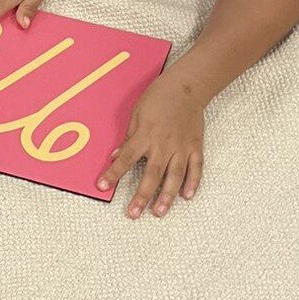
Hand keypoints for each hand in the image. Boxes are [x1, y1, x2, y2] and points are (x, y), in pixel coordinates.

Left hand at [96, 73, 203, 217]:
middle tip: (133, 213)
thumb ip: (128, 137)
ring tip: (159, 212)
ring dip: (167, 196)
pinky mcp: (195, 146)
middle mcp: (163, 144)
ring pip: (174, 176)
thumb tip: (116, 156)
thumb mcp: (137, 114)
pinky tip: (187, 196)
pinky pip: (195, 168)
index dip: (113, 173)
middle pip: (151, 174)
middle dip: (141, 195)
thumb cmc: (159, 97)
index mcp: (145, 135)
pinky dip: (192, 182)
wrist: (187, 86)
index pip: (126, 158)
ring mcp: (181, 147)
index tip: (103, 185)